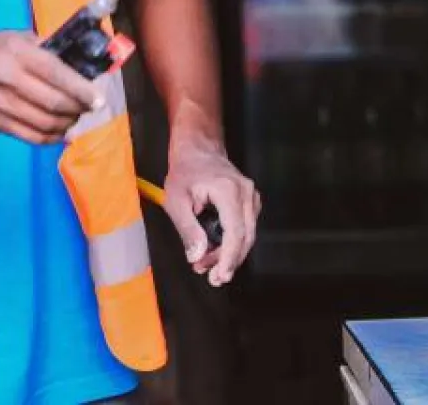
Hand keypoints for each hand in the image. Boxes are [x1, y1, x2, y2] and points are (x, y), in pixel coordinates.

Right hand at [0, 31, 101, 144]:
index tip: (97, 99)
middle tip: (89, 108)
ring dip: (67, 124)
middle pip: (53, 101)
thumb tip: (78, 62)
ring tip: (74, 118)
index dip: (81, 88)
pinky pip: (31, 136)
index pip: (56, 72)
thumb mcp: (12, 39)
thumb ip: (43, 48)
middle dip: (78, 108)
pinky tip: (60, 133)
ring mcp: (0, 102)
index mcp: (15, 52)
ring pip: (45, 122)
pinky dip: (51, 138)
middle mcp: (7, 77)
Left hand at [163, 137, 259, 285]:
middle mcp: (246, 193)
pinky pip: (245, 228)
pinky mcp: (249, 202)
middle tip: (211, 277)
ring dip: (228, 254)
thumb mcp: (176, 200)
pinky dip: (231, 242)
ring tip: (207, 265)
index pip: (236, 232)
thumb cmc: (185, 171)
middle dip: (228, 261)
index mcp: (228, 191)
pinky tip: (215, 251)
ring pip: (247, 235)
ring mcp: (251, 197)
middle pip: (245, 238)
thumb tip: (197, 255)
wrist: (197, 149)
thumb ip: (187, 229)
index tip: (220, 275)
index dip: (229, 258)